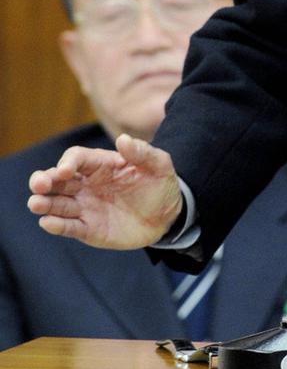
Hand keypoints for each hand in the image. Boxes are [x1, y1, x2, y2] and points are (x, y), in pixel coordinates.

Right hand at [28, 134, 181, 249]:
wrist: (168, 216)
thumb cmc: (160, 184)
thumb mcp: (159, 164)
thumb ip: (142, 152)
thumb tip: (123, 139)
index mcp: (101, 164)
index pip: (77, 158)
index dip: (68, 162)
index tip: (66, 170)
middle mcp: (87, 184)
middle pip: (58, 180)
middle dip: (45, 180)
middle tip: (38, 184)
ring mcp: (86, 206)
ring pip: (58, 203)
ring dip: (45, 203)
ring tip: (35, 203)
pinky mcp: (88, 229)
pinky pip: (69, 226)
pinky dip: (56, 224)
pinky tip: (47, 222)